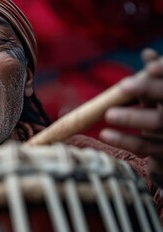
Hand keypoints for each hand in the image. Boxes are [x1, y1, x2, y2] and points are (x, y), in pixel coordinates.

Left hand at [100, 49, 162, 187]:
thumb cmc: (162, 112)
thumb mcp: (159, 94)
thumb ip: (155, 75)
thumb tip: (147, 53)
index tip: (150, 67)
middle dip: (147, 89)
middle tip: (123, 85)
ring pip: (156, 123)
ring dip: (131, 117)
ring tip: (108, 114)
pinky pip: (144, 147)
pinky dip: (124, 140)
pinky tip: (105, 134)